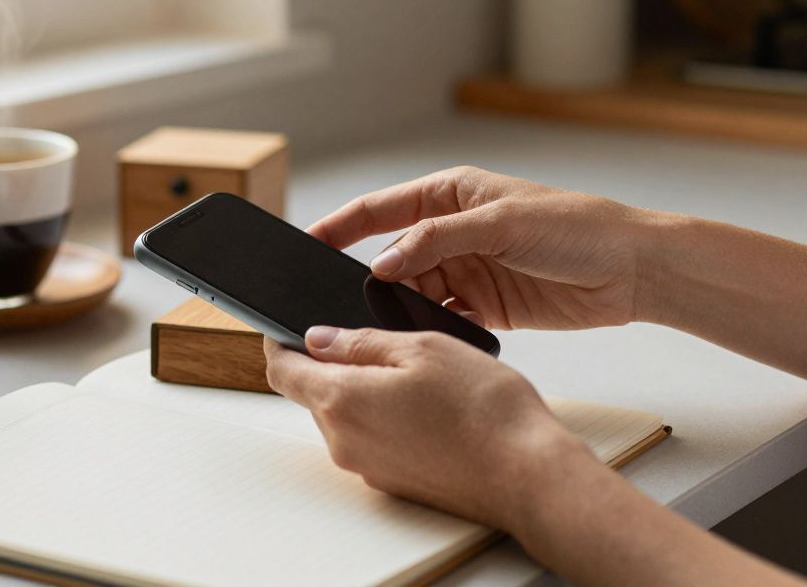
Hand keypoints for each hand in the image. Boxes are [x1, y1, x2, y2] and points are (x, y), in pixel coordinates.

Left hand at [263, 327, 599, 533]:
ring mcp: (366, 466)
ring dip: (361, 389)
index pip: (281, 369)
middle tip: (374, 339)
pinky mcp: (391, 481)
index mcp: (341, 400)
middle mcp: (343, 440)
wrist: (528, 474)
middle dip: (330, 362)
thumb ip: (361, 341)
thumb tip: (320, 337)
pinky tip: (426, 404)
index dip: (278, 340)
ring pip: (343, 415)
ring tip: (413, 371)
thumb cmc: (484, 409)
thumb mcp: (422, 348)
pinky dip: (384, 416)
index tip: (287, 324)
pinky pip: (370, 438)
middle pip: (312, 392)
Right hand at [309, 166, 654, 329]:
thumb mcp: (501, 222)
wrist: (633, 270)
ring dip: (400, 309)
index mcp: (450, 195)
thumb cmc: (577, 226)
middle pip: (391, 257)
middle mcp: (452, 231)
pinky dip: (431, 329)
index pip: (379, 210)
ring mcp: (467, 270)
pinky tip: (423, 339)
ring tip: (383, 326)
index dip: (340, 226)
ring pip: (413, 292)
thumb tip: (384, 262)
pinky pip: (443, 318)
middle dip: (367, 279)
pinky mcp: (485, 305)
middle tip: (337, 302)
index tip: (305, 244)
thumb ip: (438, 240)